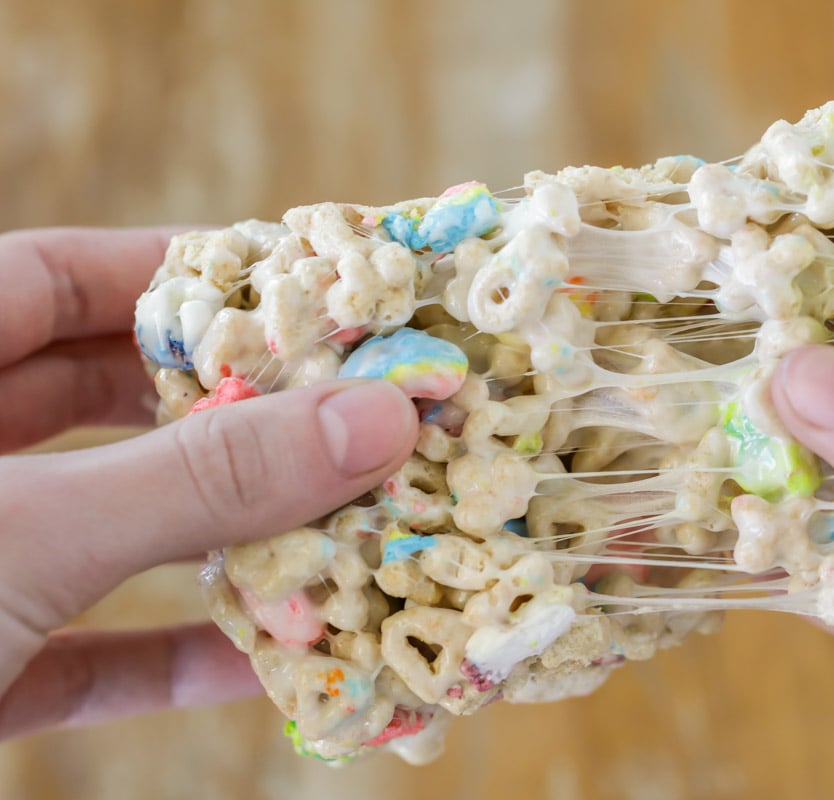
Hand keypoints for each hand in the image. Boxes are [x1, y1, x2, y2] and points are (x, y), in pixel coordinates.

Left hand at [0, 228, 417, 739]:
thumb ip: (199, 479)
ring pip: (99, 529)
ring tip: (332, 523)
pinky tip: (258, 666)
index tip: (296, 284)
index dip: (174, 270)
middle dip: (221, 410)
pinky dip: (164, 655)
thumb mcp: (30, 534)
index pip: (54, 277)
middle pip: (93, 401)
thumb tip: (376, 418)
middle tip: (340, 404)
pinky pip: (80, 647)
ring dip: (213, 538)